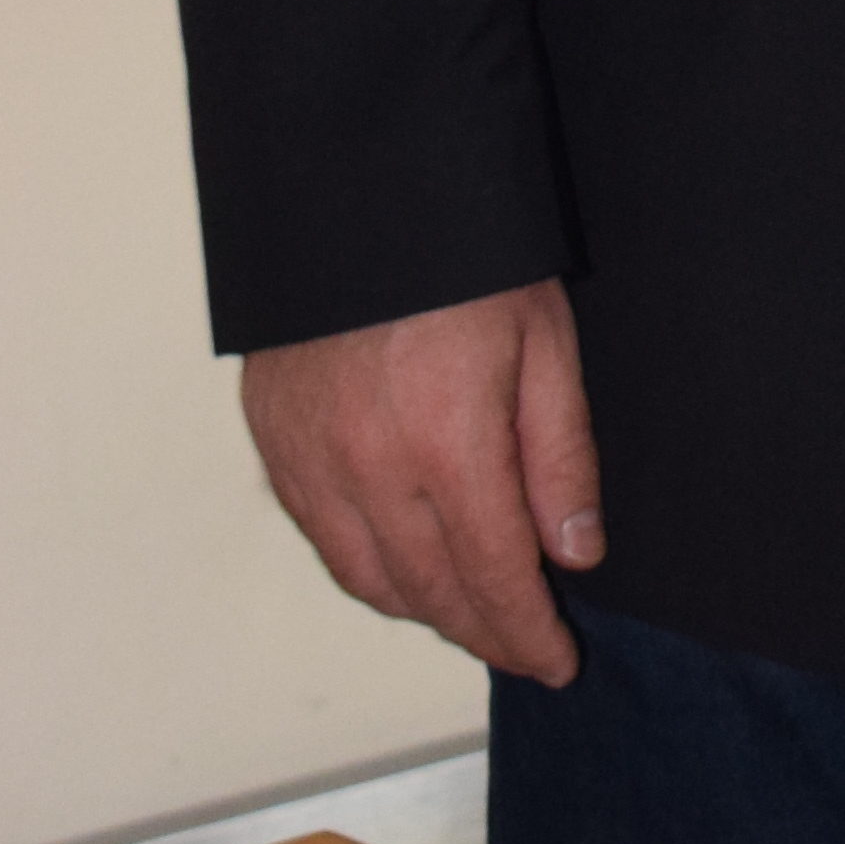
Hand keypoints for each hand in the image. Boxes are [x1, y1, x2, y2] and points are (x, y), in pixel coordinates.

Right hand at [238, 280, 604, 687]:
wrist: (357, 181)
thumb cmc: (465, 253)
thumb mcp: (544, 340)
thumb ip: (560, 456)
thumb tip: (571, 555)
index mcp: (448, 442)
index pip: (494, 579)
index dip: (528, 634)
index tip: (557, 662)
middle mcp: (369, 466)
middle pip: (431, 594)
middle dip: (484, 632)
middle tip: (522, 645)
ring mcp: (309, 456)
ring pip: (368, 580)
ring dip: (424, 611)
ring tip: (470, 614)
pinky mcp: (272, 438)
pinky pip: (321, 538)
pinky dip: (367, 570)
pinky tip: (401, 567)